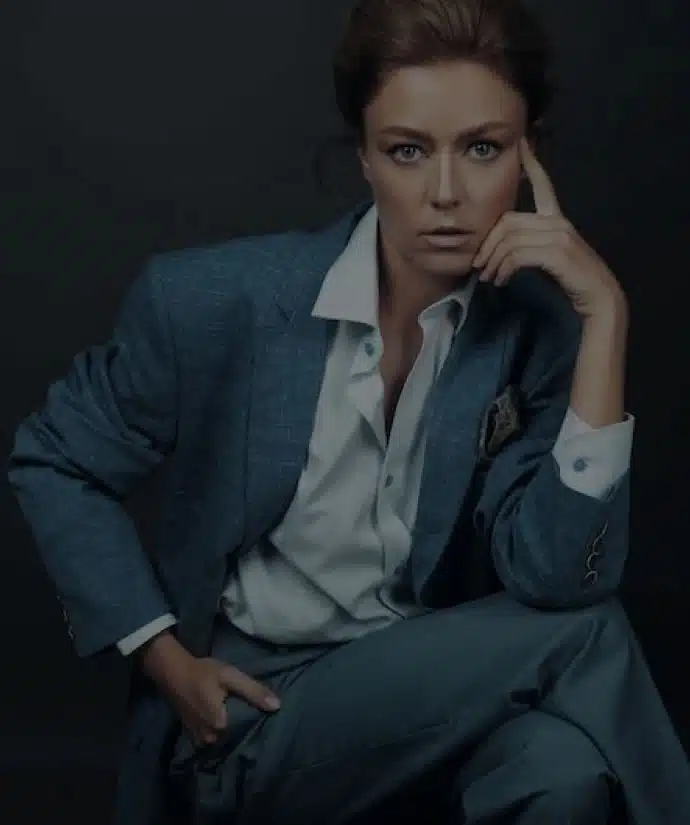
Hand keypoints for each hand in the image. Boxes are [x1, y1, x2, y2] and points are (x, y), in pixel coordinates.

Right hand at [162, 656, 280, 746]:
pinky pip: (212, 739)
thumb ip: (253, 691)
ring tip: (241, 719)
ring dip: (231, 732)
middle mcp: (210, 739)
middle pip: (234, 738)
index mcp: (220, 726)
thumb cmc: (202, 673)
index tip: (265, 719)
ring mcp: (199, 740)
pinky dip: (219, 733)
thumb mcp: (230, 676)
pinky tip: (225, 721)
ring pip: (223, 740)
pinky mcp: (192, 737)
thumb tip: (277, 706)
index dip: (255, 725)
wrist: (172, 672)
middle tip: (253, 717)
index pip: (246, 733)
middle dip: (243, 730)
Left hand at [472, 138, 626, 319]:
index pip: (543, 186)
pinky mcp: (557, 252)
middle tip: (478, 266)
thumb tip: (498, 253)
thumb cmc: (571, 282)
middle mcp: (558, 223)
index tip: (521, 144)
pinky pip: (517, 255)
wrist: (598, 299)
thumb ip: (529, 247)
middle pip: (508, 221)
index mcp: (557, 220)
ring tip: (488, 278)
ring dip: (493, 261)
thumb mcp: (548, 258)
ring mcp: (559, 236)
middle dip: (487, 244)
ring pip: (509, 240)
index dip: (532, 165)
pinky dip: (504, 269)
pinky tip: (501, 281)